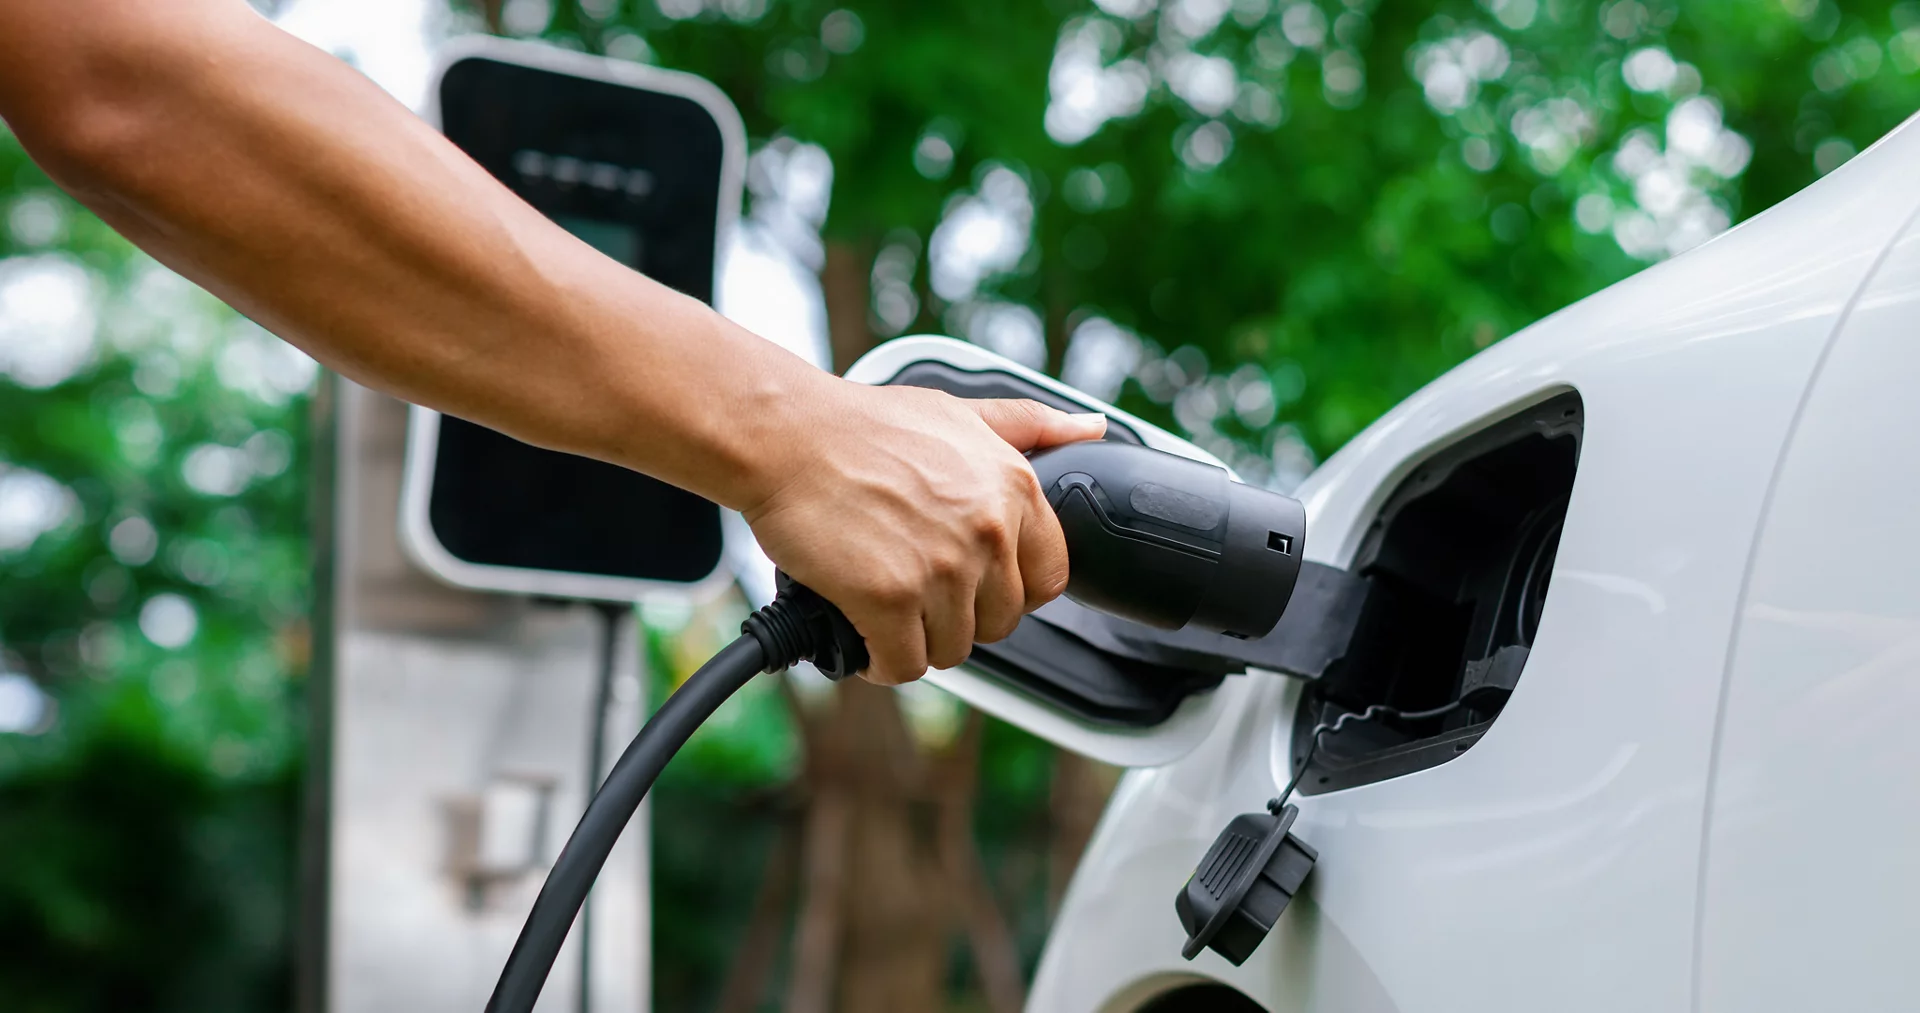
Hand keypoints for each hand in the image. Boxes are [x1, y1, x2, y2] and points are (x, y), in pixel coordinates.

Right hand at [742, 380, 1105, 684]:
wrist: (787, 435)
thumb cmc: (862, 426)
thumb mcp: (959, 412)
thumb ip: (1029, 425)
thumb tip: (1091, 429)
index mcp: (1014, 488)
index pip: (1049, 578)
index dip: (1010, 591)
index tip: (976, 587)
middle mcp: (988, 531)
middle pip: (998, 622)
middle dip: (958, 616)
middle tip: (916, 594)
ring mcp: (941, 568)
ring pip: (952, 649)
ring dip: (916, 640)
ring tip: (884, 610)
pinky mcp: (890, 599)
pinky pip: (904, 665)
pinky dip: (881, 662)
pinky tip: (862, 635)